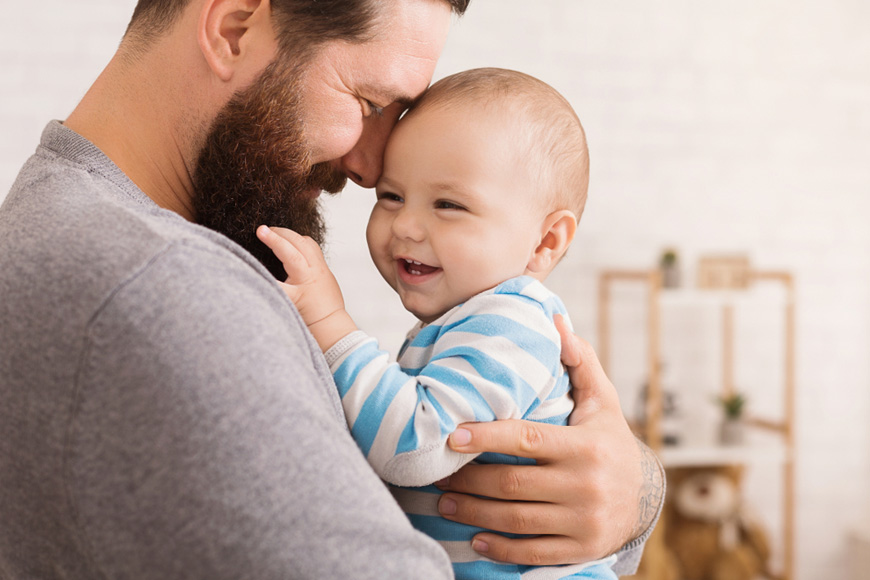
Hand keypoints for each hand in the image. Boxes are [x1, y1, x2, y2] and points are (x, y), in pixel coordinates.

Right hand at [256, 226, 356, 350]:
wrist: (329, 322)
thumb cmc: (307, 316)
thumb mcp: (287, 304)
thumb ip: (273, 287)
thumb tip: (253, 274)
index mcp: (304, 281)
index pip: (286, 257)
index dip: (273, 243)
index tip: (260, 231)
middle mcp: (314, 271)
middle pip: (296, 246)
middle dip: (278, 234)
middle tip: (261, 229)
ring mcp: (321, 267)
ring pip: (306, 242)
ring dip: (290, 234)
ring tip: (274, 232)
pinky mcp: (324, 266)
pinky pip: (312, 246)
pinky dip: (299, 240)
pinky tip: (290, 241)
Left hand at [435, 316, 663, 565]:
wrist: (647, 497)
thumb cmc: (610, 440)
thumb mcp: (602, 400)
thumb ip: (578, 360)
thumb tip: (555, 319)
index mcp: (586, 446)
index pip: (527, 440)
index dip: (486, 437)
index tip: (453, 436)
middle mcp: (585, 485)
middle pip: (512, 484)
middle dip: (468, 482)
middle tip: (438, 476)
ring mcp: (583, 521)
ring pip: (516, 520)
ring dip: (473, 514)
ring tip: (445, 505)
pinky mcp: (581, 550)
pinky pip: (533, 553)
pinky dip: (501, 549)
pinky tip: (476, 540)